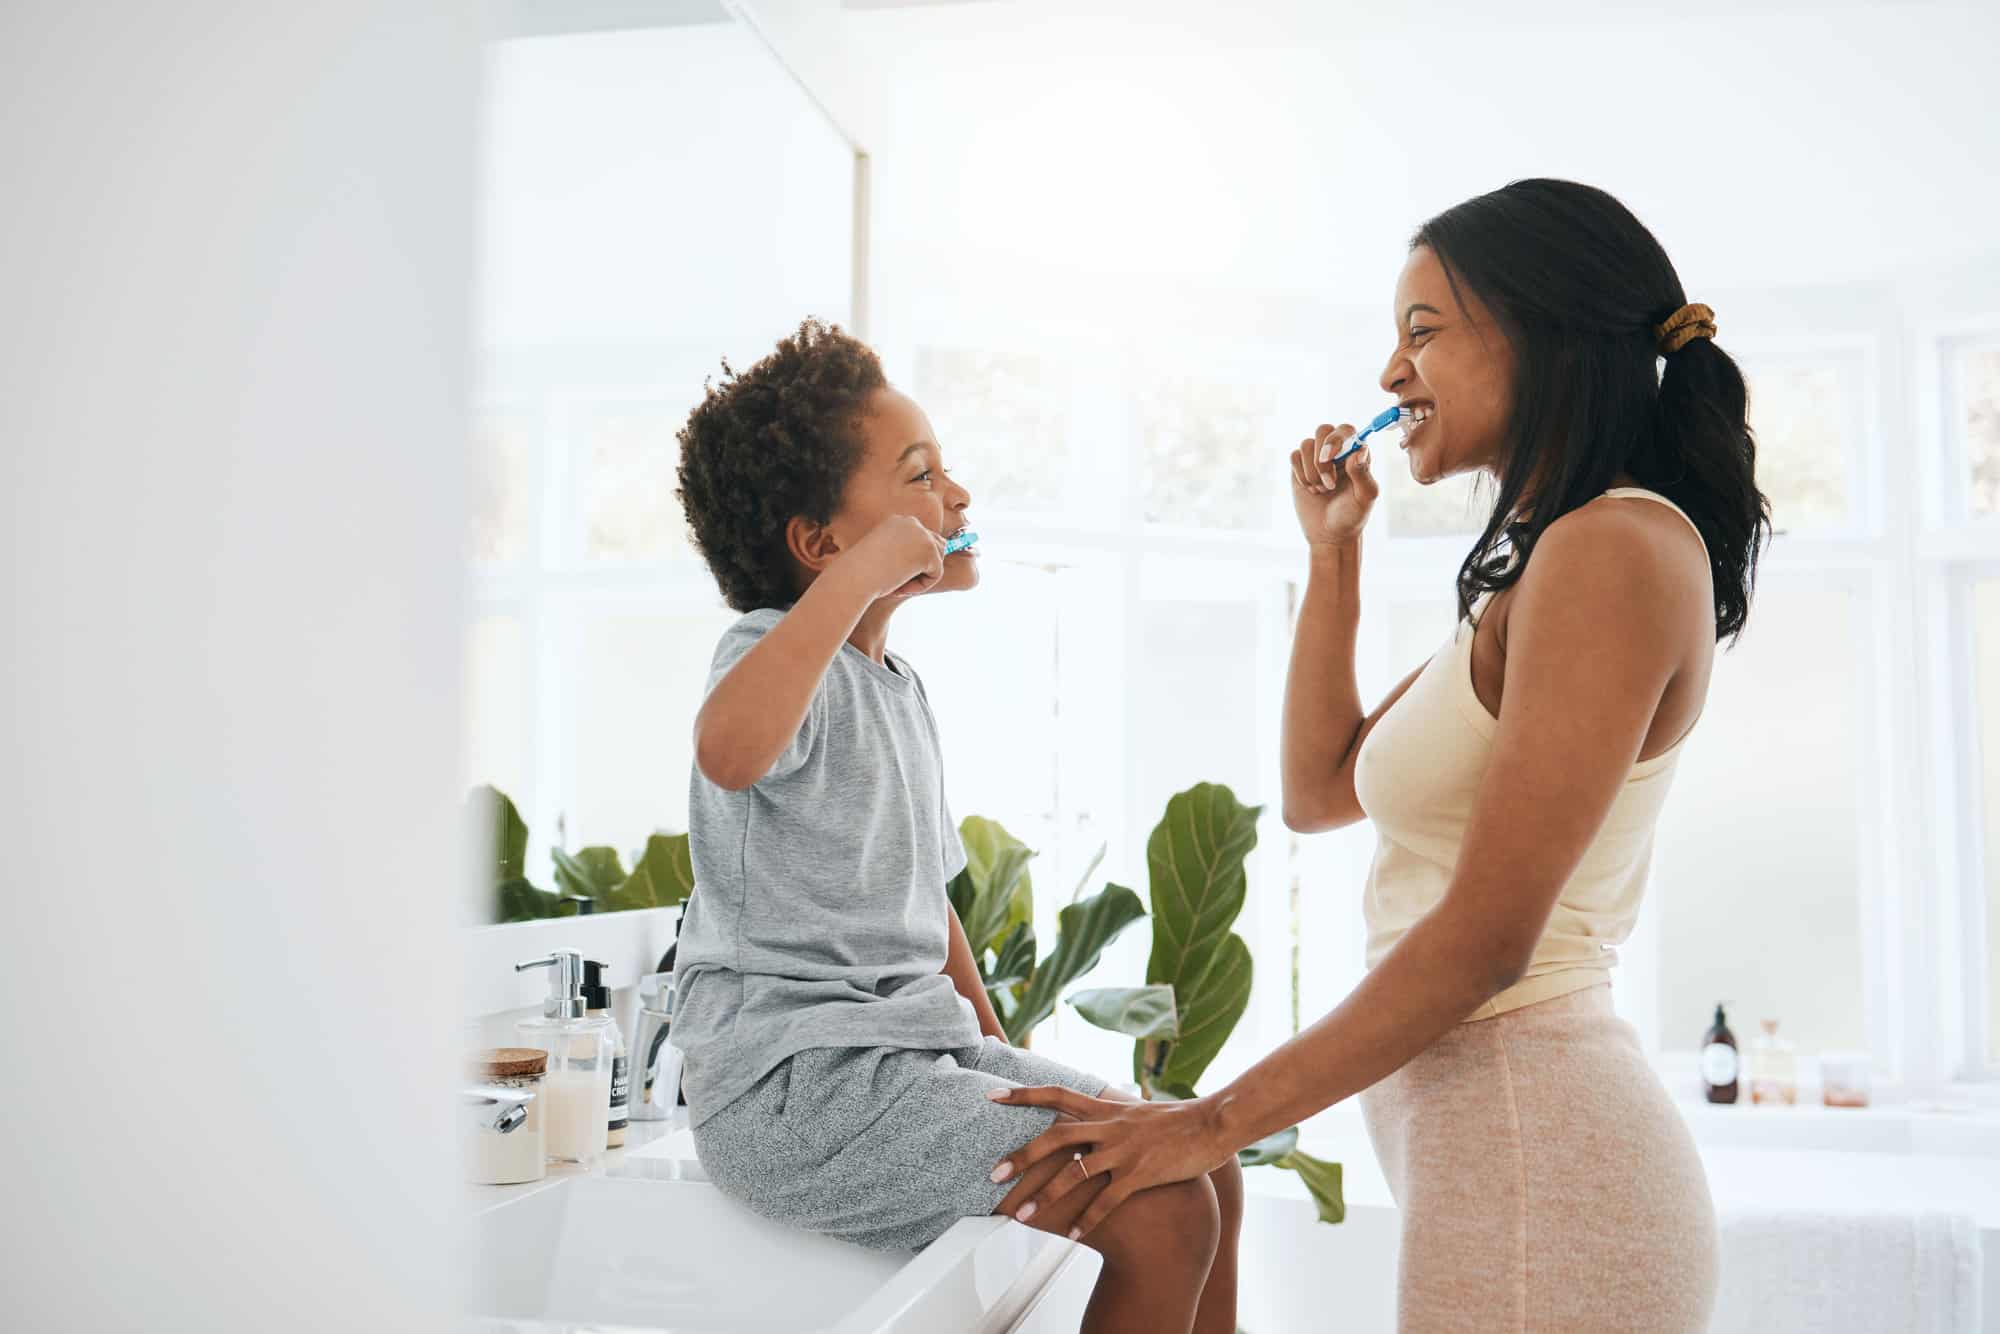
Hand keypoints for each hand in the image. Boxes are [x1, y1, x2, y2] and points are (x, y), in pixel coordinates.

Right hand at [839, 514, 947, 600]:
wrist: (854, 577)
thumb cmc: (861, 573)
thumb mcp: (883, 557)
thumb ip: (905, 554)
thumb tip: (933, 561)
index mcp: (897, 521)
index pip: (922, 539)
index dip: (913, 561)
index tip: (892, 573)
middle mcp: (911, 522)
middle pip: (936, 546)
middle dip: (922, 567)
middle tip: (897, 581)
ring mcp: (922, 534)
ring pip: (936, 561)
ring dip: (921, 577)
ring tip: (898, 585)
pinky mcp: (929, 551)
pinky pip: (936, 574)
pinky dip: (921, 586)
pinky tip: (901, 587)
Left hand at [985, 1085, 1234, 1239]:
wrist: (1212, 1124)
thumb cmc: (1175, 1120)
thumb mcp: (1135, 1109)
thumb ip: (1109, 1112)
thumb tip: (1090, 1109)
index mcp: (1105, 1108)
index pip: (1055, 1094)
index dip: (1022, 1094)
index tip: (991, 1096)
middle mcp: (1109, 1127)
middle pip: (1055, 1136)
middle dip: (1022, 1155)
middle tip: (994, 1173)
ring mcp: (1124, 1151)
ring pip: (1075, 1173)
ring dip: (1045, 1195)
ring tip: (1021, 1216)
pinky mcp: (1141, 1174)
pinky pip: (1107, 1201)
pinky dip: (1086, 1220)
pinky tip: (1071, 1236)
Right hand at [1290, 423, 1379, 545]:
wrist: (1329, 534)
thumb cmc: (1352, 515)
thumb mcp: (1364, 497)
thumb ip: (1363, 474)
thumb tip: (1358, 451)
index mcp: (1356, 453)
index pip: (1346, 430)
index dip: (1337, 439)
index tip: (1332, 458)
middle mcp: (1337, 451)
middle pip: (1323, 430)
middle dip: (1321, 458)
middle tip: (1328, 483)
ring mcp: (1316, 457)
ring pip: (1306, 444)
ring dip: (1312, 471)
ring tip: (1322, 490)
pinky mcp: (1300, 467)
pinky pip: (1294, 456)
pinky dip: (1301, 474)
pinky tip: (1311, 489)